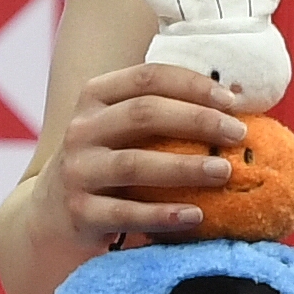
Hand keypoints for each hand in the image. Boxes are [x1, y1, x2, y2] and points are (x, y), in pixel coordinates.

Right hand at [52, 62, 246, 244]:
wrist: (54, 212)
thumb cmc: (110, 161)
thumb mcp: (124, 129)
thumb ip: (167, 114)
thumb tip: (240, 103)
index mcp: (96, 97)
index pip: (147, 77)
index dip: (192, 84)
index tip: (232, 100)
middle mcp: (82, 129)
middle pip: (143, 113)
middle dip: (197, 120)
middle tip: (238, 134)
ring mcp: (77, 171)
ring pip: (134, 163)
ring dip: (184, 167)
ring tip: (225, 172)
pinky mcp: (79, 212)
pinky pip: (126, 213)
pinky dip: (163, 214)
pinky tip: (197, 216)